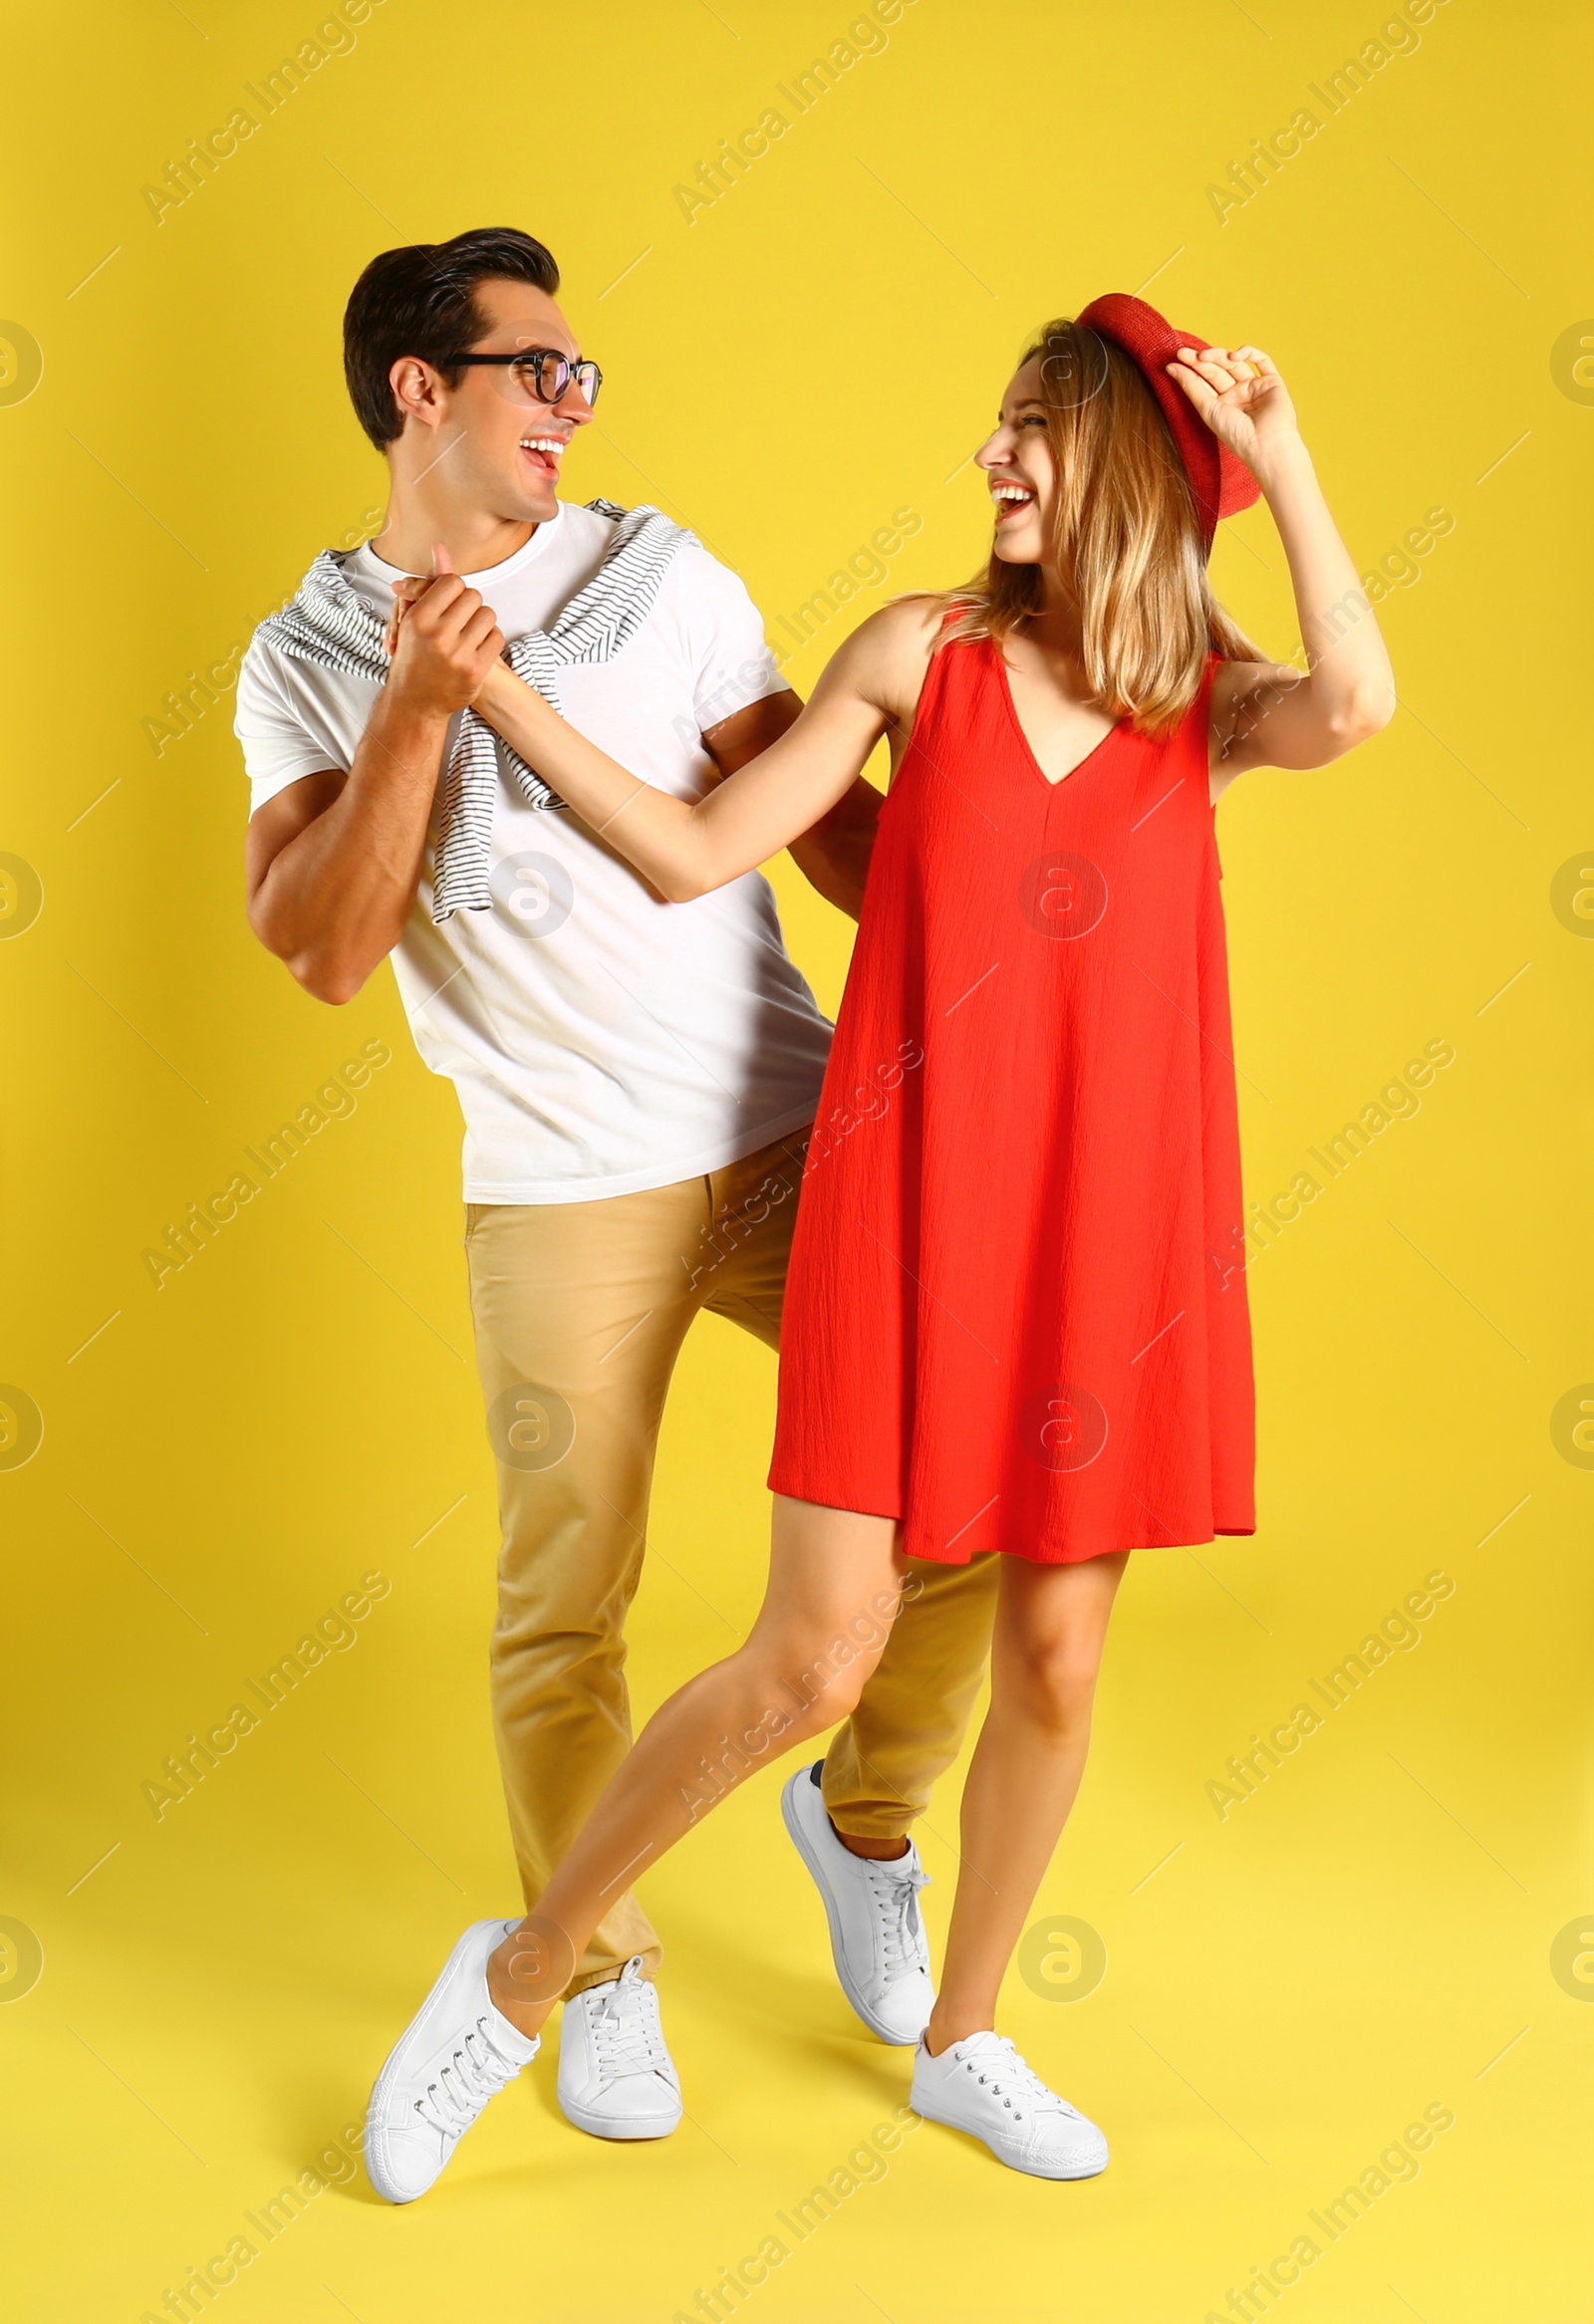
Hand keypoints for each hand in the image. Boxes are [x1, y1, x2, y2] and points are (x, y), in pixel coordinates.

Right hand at [384, 546, 503, 714]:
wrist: (415, 702)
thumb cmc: (414, 655)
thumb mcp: (413, 618)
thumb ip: (430, 583)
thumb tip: (440, 548)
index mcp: (419, 618)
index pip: (453, 581)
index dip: (454, 590)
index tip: (449, 602)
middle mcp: (438, 635)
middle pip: (473, 596)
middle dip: (468, 605)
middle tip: (458, 619)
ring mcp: (458, 654)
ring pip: (488, 615)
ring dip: (481, 622)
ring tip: (467, 633)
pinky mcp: (475, 670)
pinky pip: (496, 637)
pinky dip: (489, 640)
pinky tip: (475, 648)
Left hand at [1166, 345, 1300, 484]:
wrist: (1266, 444)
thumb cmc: (1236, 434)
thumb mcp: (1208, 410)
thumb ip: (1191, 387)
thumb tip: (1171, 368)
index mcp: (1221, 405)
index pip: (1204, 380)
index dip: (1191, 368)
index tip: (1177, 358)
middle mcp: (1237, 395)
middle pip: (1217, 370)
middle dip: (1201, 359)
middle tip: (1184, 352)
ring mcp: (1254, 387)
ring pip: (1235, 363)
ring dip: (1219, 355)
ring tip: (1204, 355)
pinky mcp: (1272, 381)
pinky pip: (1262, 360)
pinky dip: (1249, 353)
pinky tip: (1234, 355)